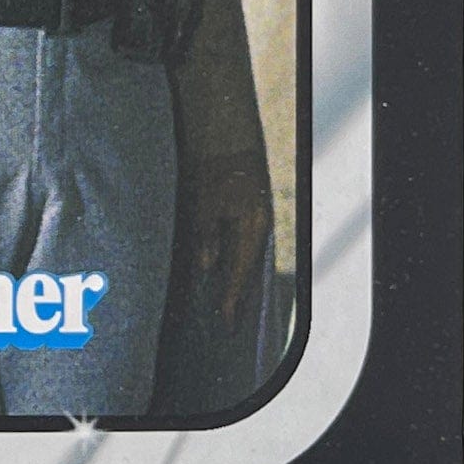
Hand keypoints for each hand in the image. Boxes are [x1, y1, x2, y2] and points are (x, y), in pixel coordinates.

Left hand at [186, 153, 272, 323]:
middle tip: (226, 321)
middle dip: (235, 294)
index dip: (232, 297)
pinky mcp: (248, 217)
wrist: (226, 142)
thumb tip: (208, 268)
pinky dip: (233, 262)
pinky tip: (223, 273)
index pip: (242, 271)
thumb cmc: (214, 170)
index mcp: (252, 225)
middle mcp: (258, 227)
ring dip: (234, 279)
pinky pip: (242, 247)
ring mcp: (256, 222)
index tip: (226, 322)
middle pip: (247, 269)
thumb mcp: (205, 202)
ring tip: (224, 305)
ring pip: (245, 259)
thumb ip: (206, 236)